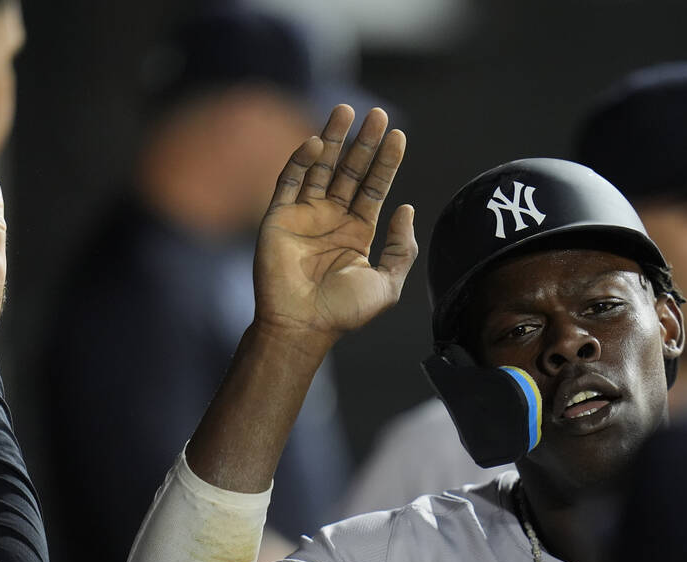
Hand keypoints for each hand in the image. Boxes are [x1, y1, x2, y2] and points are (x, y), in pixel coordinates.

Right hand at [253, 105, 415, 354]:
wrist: (302, 326)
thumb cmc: (344, 312)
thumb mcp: (386, 284)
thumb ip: (400, 249)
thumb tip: (407, 209)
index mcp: (358, 232)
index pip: (375, 188)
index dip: (386, 162)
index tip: (398, 135)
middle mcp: (332, 218)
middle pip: (350, 171)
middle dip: (363, 143)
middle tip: (376, 113)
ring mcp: (304, 215)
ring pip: (321, 168)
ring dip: (333, 140)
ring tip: (346, 111)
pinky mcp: (279, 217)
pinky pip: (290, 182)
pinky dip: (301, 161)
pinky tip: (318, 143)